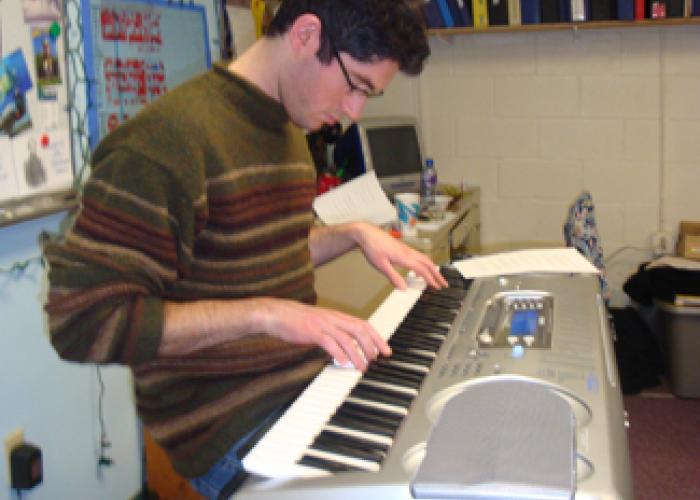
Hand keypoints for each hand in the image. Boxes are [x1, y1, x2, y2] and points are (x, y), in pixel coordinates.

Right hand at [258, 298, 390, 370]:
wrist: (275, 314)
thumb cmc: (296, 321)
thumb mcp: (319, 324)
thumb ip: (333, 333)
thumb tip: (346, 349)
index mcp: (336, 316)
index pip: (363, 324)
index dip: (377, 337)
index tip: (385, 349)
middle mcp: (332, 318)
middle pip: (359, 330)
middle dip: (372, 346)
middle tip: (377, 360)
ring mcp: (322, 324)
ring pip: (347, 338)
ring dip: (357, 354)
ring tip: (362, 366)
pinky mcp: (311, 331)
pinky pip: (329, 342)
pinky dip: (338, 353)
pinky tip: (342, 363)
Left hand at [352, 222, 447, 289]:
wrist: (366, 233)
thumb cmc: (372, 247)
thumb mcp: (381, 265)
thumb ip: (393, 277)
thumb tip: (403, 288)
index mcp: (404, 257)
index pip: (422, 270)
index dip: (430, 279)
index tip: (437, 287)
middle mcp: (408, 252)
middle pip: (428, 263)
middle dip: (437, 274)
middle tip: (444, 283)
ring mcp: (406, 249)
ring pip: (424, 259)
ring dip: (432, 268)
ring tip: (436, 277)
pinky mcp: (403, 248)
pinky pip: (418, 256)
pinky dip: (424, 264)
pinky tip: (419, 270)